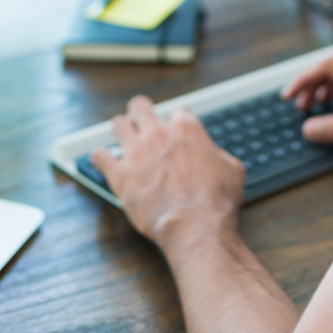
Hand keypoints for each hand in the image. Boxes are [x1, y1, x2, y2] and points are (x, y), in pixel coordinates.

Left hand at [91, 95, 245, 248]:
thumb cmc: (217, 202)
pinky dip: (100, 157)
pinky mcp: (120, 175)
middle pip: (140, 106)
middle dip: (140, 112)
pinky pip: (99, 156)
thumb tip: (212, 154)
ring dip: (121, 130)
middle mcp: (158, 134)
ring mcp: (136, 153)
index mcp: (186, 129)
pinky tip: (102, 159)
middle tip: (141, 122)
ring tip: (122, 138)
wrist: (196, 226)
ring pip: (119, 124)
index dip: (176, 121)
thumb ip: (218, 153)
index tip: (175, 130)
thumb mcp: (233, 169)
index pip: (177, 111)